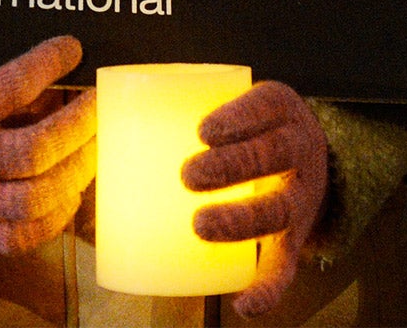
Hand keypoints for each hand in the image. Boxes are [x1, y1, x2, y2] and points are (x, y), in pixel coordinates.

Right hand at [0, 35, 93, 254]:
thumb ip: (5, 91)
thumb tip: (66, 81)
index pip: (12, 86)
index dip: (48, 64)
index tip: (72, 48)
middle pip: (37, 150)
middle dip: (81, 127)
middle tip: (101, 103)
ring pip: (35, 197)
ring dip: (77, 171)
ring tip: (94, 147)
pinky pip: (19, 236)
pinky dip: (54, 217)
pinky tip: (71, 191)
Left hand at [183, 81, 327, 317]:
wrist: (307, 157)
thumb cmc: (247, 126)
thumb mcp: (231, 103)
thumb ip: (181, 109)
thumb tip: (99, 120)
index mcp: (279, 109)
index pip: (264, 105)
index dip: (238, 117)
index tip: (203, 130)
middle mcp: (299, 150)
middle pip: (274, 154)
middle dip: (233, 166)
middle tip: (189, 176)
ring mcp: (300, 197)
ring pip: (280, 208)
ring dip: (242, 220)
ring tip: (200, 225)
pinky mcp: (295, 238)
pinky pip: (286, 267)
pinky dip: (268, 288)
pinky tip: (244, 304)